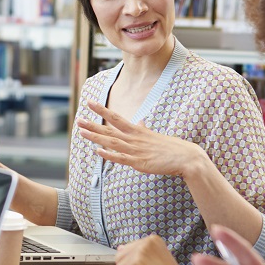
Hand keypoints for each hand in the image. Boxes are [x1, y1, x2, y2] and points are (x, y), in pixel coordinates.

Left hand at [77, 101, 202, 176]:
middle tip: (78, 119)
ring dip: (96, 137)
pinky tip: (98, 151)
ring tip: (82, 132)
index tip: (90, 102)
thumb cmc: (171, 147)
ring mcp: (136, 150)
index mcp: (137, 131)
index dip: (102, 110)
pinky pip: (121, 158)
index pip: (116, 118)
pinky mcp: (140, 162)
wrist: (186, 157)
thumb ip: (144, 129)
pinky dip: (109, 155)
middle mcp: (134, 138)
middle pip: (110, 129)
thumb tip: (140, 122)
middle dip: (93, 124)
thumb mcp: (155, 135)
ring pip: (112, 142)